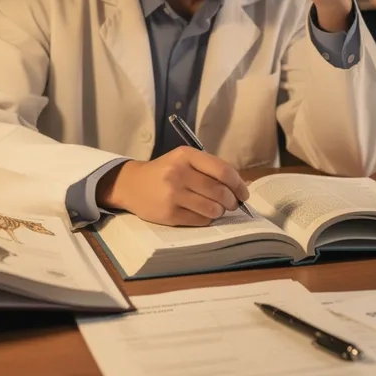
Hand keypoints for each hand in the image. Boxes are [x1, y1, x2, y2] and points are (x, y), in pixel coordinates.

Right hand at [96, 147, 250, 226]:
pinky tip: (201, 214)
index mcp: (186, 156)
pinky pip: (200, 220)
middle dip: (232, 201)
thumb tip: (243, 185)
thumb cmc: (165, 172)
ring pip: (212, 209)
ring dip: (220, 211)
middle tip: (232, 204)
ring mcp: (172, 195)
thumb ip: (212, 169)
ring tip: (215, 208)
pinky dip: (207, 219)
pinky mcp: (169, 214)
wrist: (131, 185)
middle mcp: (179, 173)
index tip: (244, 193)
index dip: (238, 184)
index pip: (223, 171)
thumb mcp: (185, 161)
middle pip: (220, 192)